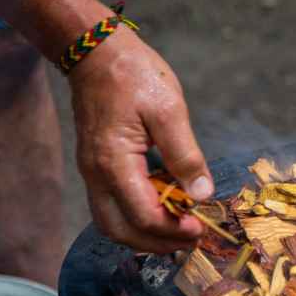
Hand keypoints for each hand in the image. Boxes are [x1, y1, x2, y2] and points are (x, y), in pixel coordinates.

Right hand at [68, 27, 212, 253]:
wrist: (96, 52)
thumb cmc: (134, 75)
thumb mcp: (168, 110)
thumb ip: (185, 155)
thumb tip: (202, 194)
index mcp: (114, 162)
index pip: (142, 215)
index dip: (173, 230)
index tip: (201, 228)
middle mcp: (96, 174)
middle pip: (120, 231)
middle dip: (157, 243)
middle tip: (191, 238)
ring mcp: (92, 172)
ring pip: (112, 223)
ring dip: (145, 235)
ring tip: (179, 229)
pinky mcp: (96, 167)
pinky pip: (112, 206)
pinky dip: (137, 217)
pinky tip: (164, 207)